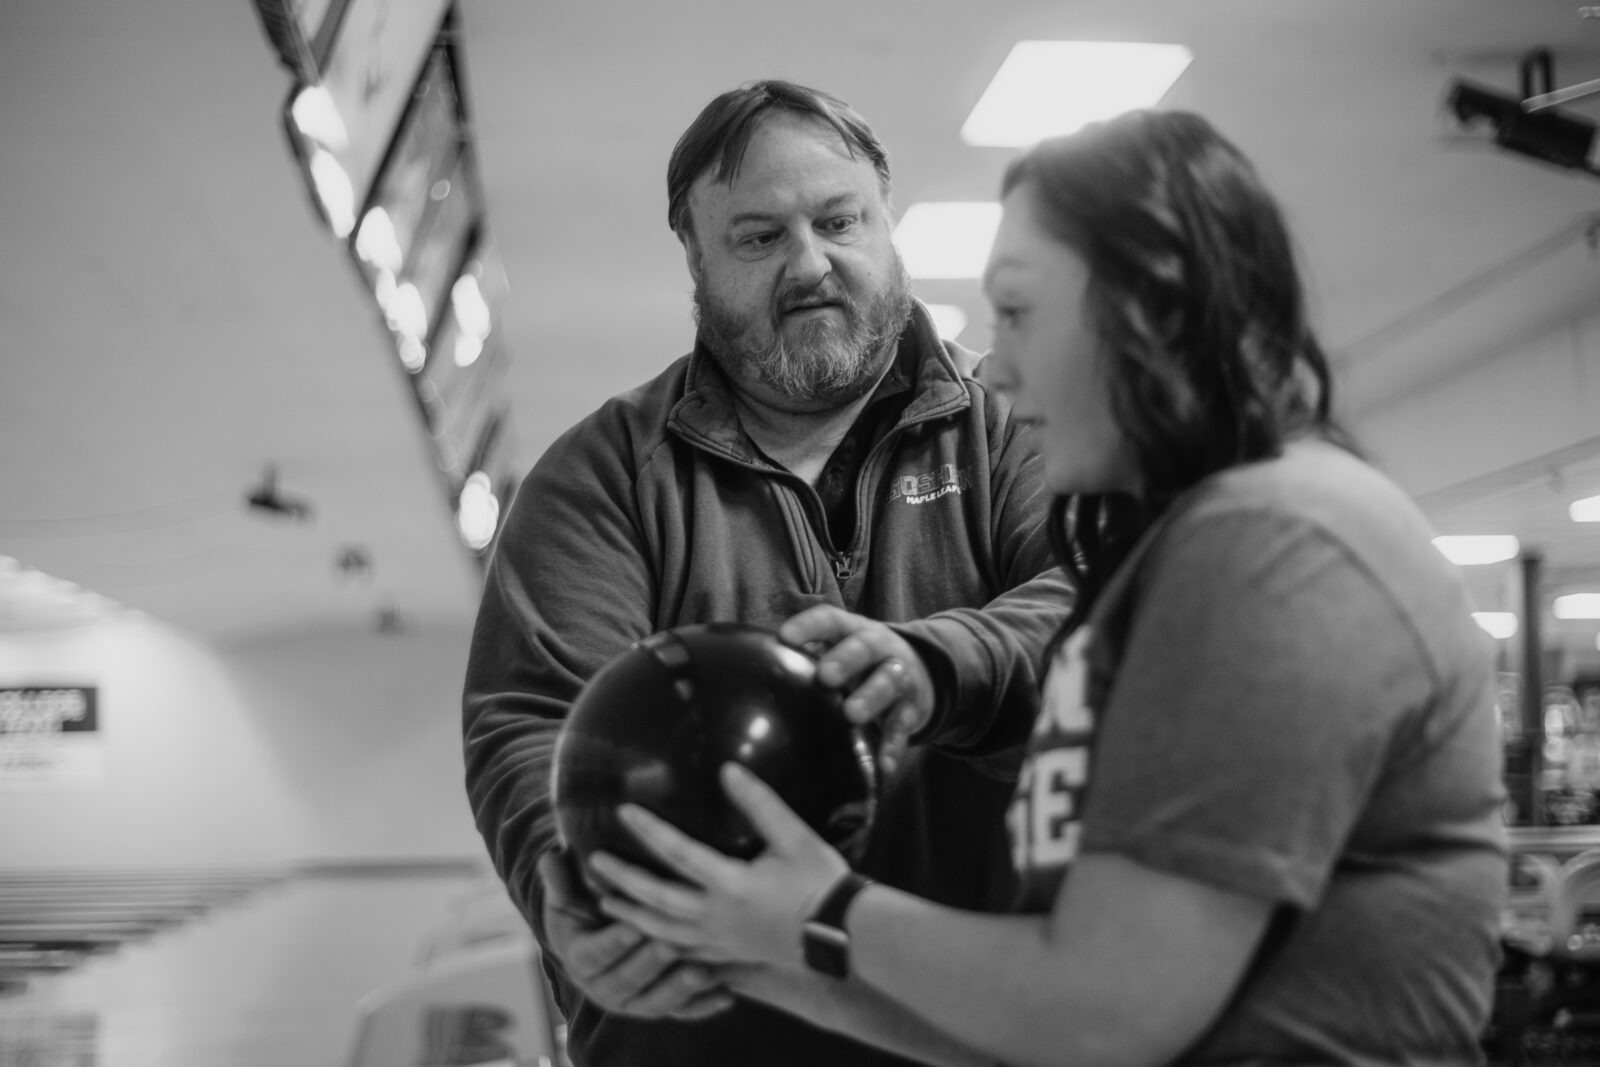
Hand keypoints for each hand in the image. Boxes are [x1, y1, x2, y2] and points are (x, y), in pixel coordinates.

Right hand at [537, 847, 732, 1019]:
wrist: (601, 937)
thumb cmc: (585, 907)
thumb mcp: (568, 893)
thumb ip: (560, 878)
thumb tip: (551, 855)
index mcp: (580, 960)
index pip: (594, 954)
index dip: (613, 942)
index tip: (633, 925)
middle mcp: (605, 988)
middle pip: (627, 982)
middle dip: (649, 964)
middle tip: (671, 944)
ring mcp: (635, 1001)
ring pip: (656, 1002)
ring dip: (678, 989)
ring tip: (701, 971)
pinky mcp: (663, 1005)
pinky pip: (684, 1011)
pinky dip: (704, 1005)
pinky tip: (726, 995)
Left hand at [590, 762, 849, 966]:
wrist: (841, 935)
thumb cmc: (820, 882)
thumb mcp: (794, 836)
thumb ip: (759, 803)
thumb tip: (728, 769)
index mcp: (730, 884)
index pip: (677, 853)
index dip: (648, 830)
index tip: (622, 811)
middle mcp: (716, 916)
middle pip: (655, 898)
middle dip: (622, 878)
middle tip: (594, 862)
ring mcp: (719, 940)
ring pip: (661, 930)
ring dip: (630, 914)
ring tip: (605, 902)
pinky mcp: (728, 955)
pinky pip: (681, 951)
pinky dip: (656, 942)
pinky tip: (646, 935)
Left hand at [780, 604, 934, 774]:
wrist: (917, 672)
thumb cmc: (858, 663)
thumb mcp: (837, 649)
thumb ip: (805, 658)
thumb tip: (754, 674)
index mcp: (853, 630)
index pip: (831, 620)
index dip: (809, 626)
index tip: (785, 637)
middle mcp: (879, 648)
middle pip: (865, 647)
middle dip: (847, 659)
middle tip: (826, 676)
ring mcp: (898, 677)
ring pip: (888, 681)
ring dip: (871, 696)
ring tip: (852, 714)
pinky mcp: (909, 708)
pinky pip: (902, 727)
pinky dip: (894, 746)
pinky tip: (884, 765)